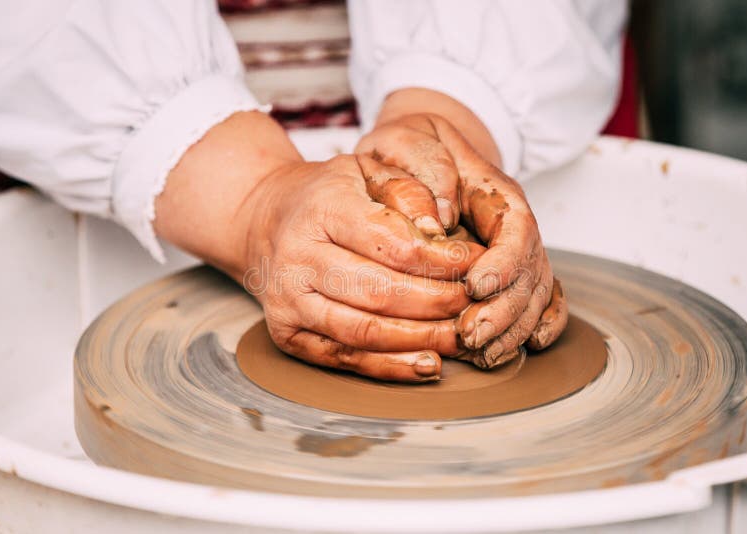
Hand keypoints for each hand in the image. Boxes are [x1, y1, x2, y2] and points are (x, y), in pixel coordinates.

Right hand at [241, 155, 485, 380]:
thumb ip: (409, 190)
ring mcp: (288, 300)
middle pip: (382, 293)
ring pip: (365, 331)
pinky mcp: (286, 334)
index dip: (444, 261)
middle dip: (439, 303)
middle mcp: (298, 256)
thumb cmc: (332, 194)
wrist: (268, 220)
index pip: (395, 244)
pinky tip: (428, 364)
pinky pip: (345, 359)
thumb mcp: (369, 169)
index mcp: (323, 208)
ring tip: (461, 336)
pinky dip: (391, 367)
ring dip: (422, 340)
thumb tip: (441, 231)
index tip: (477, 265)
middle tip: (475, 304)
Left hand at [356, 92, 567, 367]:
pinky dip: (541, 325)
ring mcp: (514, 250)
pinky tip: (527, 347)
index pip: (516, 228)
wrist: (417, 154)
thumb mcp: (406, 141)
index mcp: (493, 193)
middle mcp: (511, 226)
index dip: (503, 261)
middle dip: (504, 309)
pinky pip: (542, 300)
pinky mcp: (510, 272)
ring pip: (533, 294)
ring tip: (481, 353)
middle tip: (468, 335)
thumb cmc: (408, 150)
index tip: (475, 286)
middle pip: (529, 271)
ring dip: (512, 328)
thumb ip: (422, 164)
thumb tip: (437, 217)